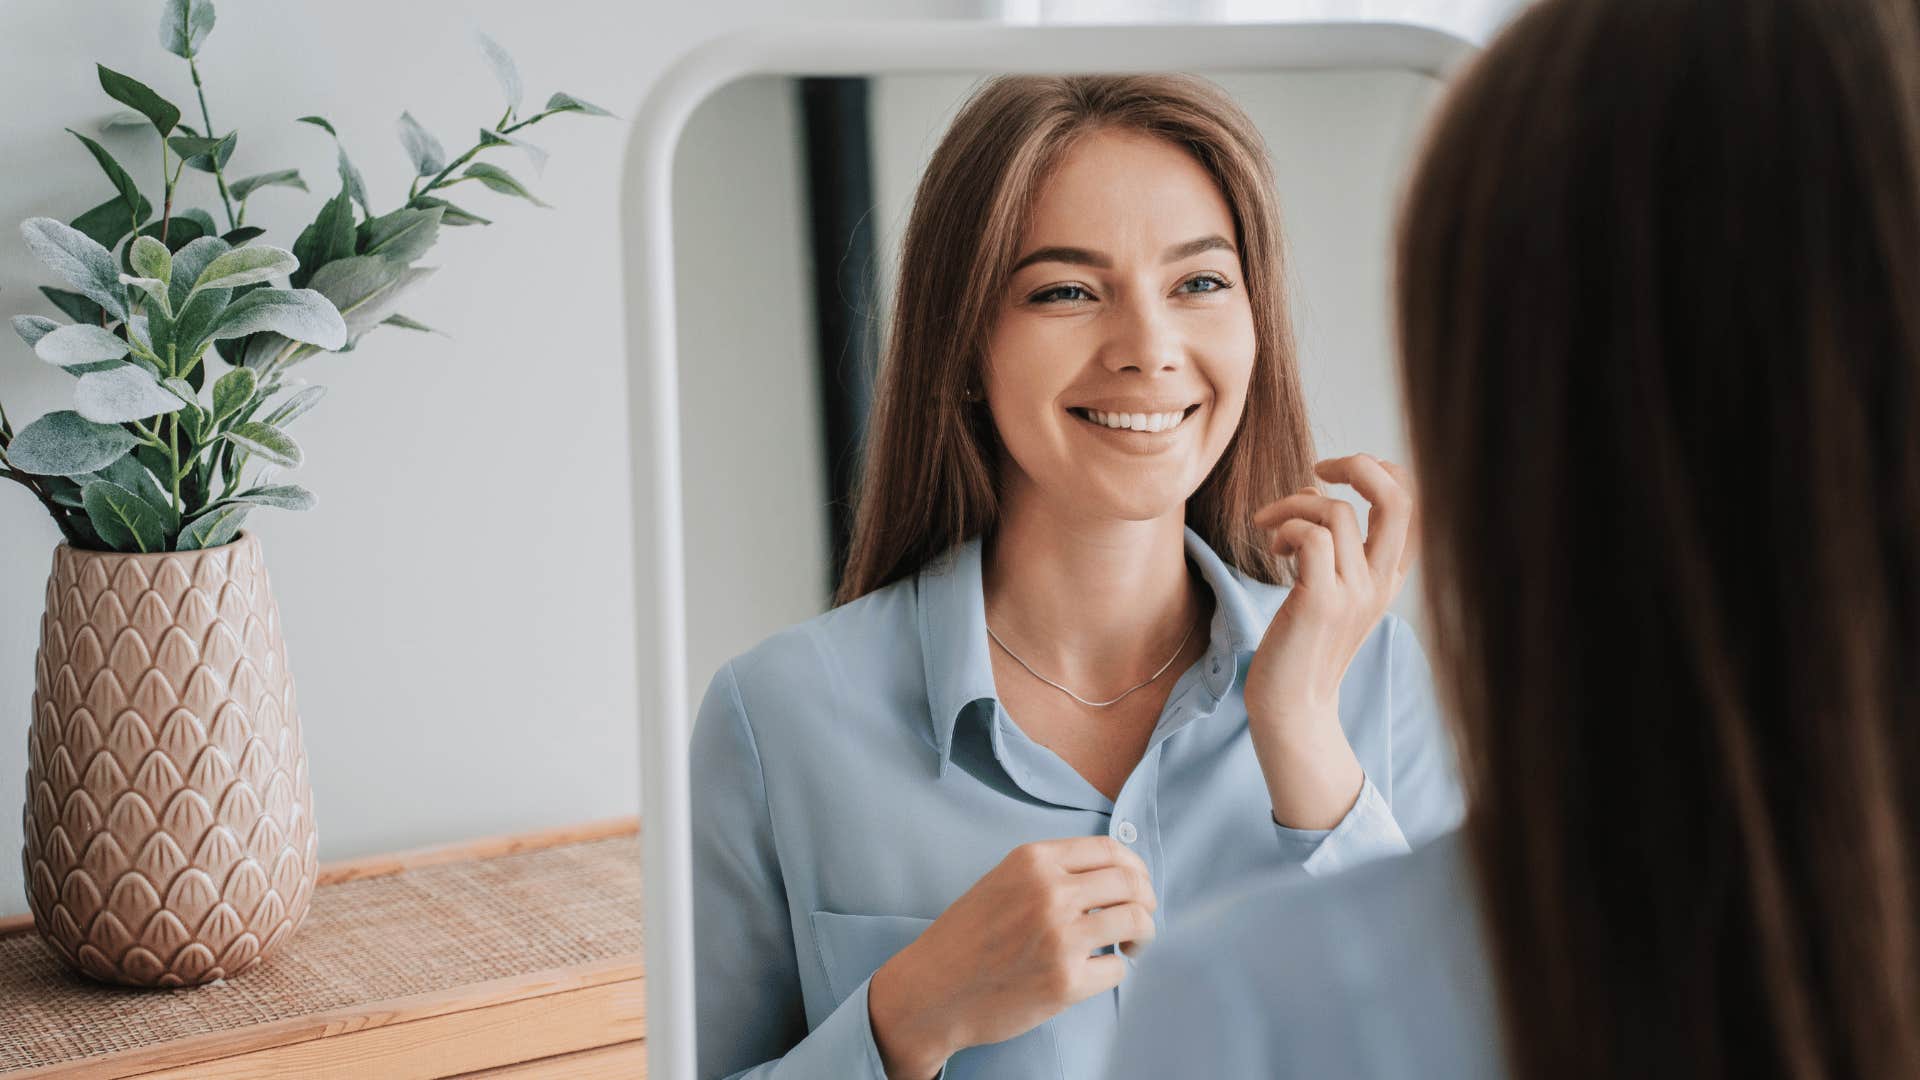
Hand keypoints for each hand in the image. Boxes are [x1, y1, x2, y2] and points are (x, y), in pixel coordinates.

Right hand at [868, 836, 1157, 1078]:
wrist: (931, 990)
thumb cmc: (966, 938)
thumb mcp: (1003, 881)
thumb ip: (1051, 872)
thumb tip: (1113, 874)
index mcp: (1034, 861)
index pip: (1110, 849)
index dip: (1135, 867)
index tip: (1138, 885)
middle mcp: (1050, 892)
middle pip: (1131, 883)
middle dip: (1146, 901)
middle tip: (1140, 918)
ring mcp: (1060, 937)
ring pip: (1136, 921)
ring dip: (1142, 935)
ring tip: (1130, 946)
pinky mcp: (1066, 981)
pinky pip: (1118, 969)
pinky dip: (1115, 970)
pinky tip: (1096, 972)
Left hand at [1244, 454, 1417, 828]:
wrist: (1291, 709)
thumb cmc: (1299, 645)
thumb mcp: (1330, 590)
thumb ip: (1335, 545)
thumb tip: (1315, 488)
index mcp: (1389, 576)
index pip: (1416, 502)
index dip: (1382, 470)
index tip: (1335, 474)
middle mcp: (1382, 582)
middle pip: (1399, 497)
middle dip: (1358, 464)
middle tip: (1318, 468)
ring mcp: (1355, 593)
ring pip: (1337, 512)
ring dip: (1294, 505)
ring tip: (1272, 533)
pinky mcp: (1322, 604)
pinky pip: (1313, 538)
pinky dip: (1286, 529)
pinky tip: (1274, 551)